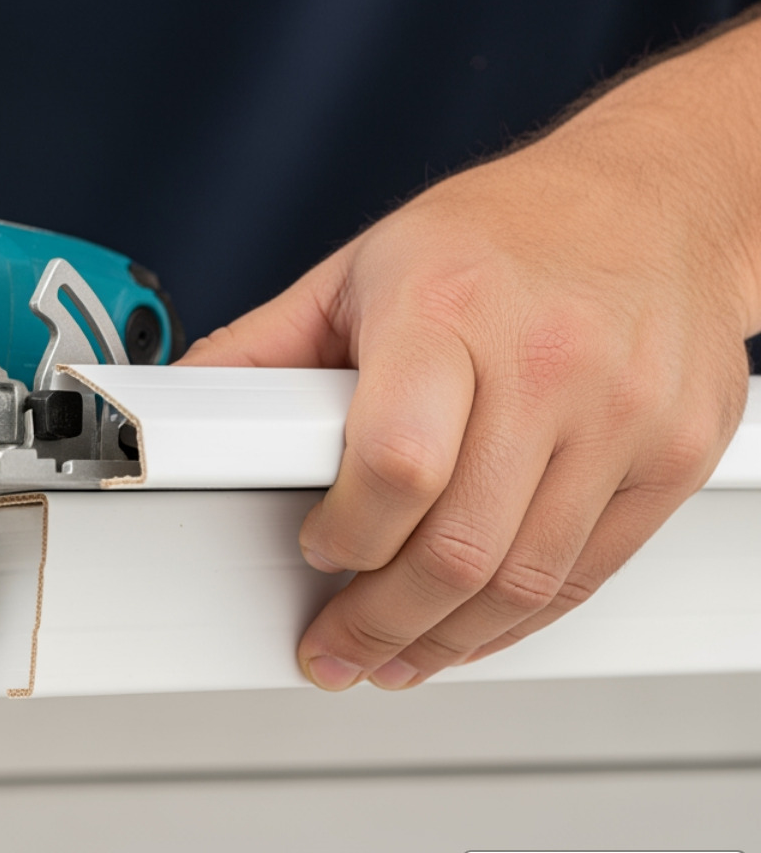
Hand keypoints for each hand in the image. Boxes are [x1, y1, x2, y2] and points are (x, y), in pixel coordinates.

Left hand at [180, 35, 760, 689]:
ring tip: (392, 655)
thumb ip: (265, 347)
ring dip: (440, 641)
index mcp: (447, 306)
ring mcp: (621, 412)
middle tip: (337, 645)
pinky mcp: (673, 455)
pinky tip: (468, 630)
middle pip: (455, 546)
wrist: (658, 197)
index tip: (314, 552)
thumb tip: (180, 405)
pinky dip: (516, 624)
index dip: (345, 535)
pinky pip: (585, 575)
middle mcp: (544, 359)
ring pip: (521, 580)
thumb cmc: (505, 231)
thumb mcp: (362, 265)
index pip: (395, 462)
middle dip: (377, 621)